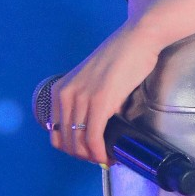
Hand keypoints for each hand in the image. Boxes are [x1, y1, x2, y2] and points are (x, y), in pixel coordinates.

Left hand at [48, 19, 160, 165]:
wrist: (138, 38)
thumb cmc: (121, 56)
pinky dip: (100, 153)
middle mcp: (66, 94)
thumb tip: (91, 130)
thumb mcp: (92, 79)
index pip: (55, 133)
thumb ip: (86, 100)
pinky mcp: (100, 102)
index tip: (88, 151)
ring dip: (92, 157)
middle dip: (82, 155)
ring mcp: (82, 98)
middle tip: (101, 156)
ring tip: (107, 157)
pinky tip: (110, 155)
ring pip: (78, 143)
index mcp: (61, 89)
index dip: (71, 148)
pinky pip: (93, 138)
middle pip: (66, 141)